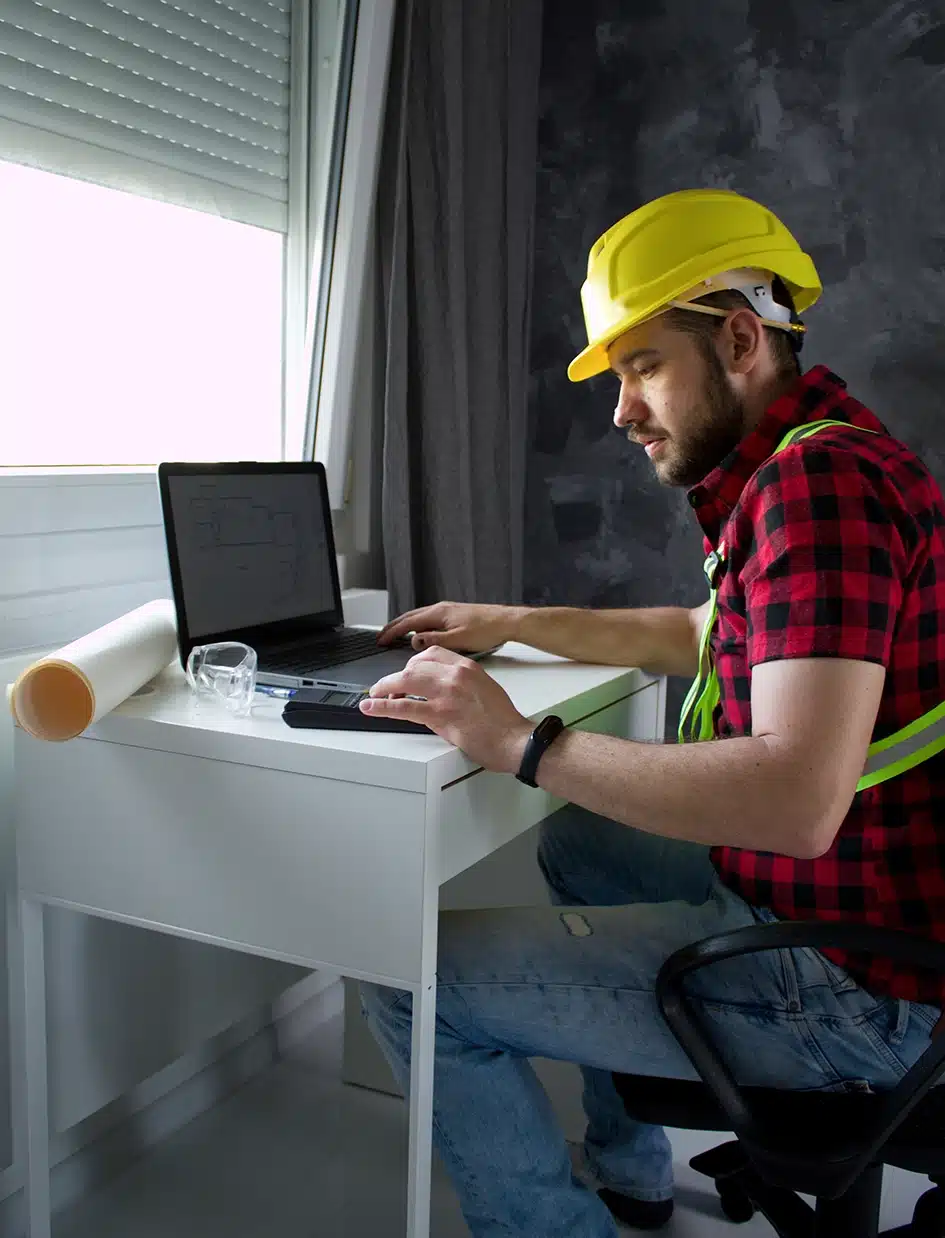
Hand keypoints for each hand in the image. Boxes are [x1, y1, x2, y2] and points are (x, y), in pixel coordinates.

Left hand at [360, 646, 531, 772]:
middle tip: (388, 687)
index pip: (432, 653)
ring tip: (375, 695)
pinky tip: (371, 707)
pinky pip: (403, 707)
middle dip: (396, 676)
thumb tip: (438, 693)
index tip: (407, 672)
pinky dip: (382, 706)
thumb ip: (461, 686)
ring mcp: (447, 694)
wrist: (515, 740)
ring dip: (384, 688)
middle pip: (414, 665)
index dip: (413, 663)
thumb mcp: (485, 690)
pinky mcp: (440, 715)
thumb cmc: (503, 721)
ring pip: (404, 681)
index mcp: (468, 668)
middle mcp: (456, 675)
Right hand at [376, 601, 526, 653]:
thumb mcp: (458, 640)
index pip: (408, 623)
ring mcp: (447, 610)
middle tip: (381, 637)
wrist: (506, 621)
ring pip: (419, 617)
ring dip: (405, 625)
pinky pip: (429, 618)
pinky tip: (420, 633)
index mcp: (438, 614)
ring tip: (395, 635)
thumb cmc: (486, 630)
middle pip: (410, 617)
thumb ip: (434, 641)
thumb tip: (414, 641)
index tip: (380, 640)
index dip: (392, 632)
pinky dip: (418, 625)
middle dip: (394, 627)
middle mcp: (440, 609)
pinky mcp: (454, 614)